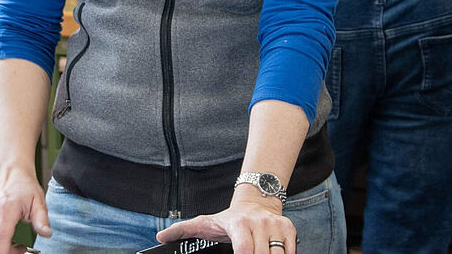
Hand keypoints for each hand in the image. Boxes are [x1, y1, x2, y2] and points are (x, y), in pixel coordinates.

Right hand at [0, 164, 50, 253]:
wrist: (9, 171)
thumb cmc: (24, 185)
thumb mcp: (38, 202)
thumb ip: (42, 220)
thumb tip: (47, 234)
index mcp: (6, 208)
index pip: (0, 240)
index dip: (9, 253)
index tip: (20, 250)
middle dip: (5, 252)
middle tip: (18, 246)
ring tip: (10, 240)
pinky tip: (1, 235)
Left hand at [155, 189, 295, 253]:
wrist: (255, 202)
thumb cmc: (228, 218)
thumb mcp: (205, 223)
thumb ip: (183, 230)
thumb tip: (160, 236)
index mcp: (238, 223)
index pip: (244, 251)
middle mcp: (259, 223)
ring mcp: (276, 226)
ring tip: (256, 253)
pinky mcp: (289, 229)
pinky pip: (290, 253)